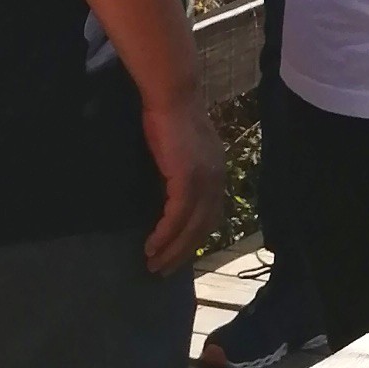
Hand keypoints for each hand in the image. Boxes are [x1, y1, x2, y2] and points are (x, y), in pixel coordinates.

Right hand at [141, 87, 224, 274]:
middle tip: (163, 271)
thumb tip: (168, 193)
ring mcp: (204, 180)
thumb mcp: (181, 150)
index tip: (177, 256)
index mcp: (217, 173)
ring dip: (172, 250)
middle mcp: (216, 180)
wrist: (172, 96)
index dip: (194, 239)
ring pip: (190, 228)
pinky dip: (164, 235)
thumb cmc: (170, 117)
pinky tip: (151, 246)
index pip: (211, 216)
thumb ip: (182, 171)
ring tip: (153, 264)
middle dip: (183, 253)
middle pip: (203, 228)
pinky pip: (176, 217)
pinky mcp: (187, 179)